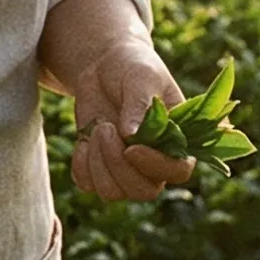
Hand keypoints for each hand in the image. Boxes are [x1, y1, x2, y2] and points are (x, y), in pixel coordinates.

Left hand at [67, 37, 192, 200]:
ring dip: (98, 163)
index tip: (131, 147)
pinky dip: (81, 165)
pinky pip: (88, 185)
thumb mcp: (141, 78)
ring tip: (98, 128)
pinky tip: (84, 139)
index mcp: (176, 141)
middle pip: (143, 191)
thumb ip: (140, 105)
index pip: (177, 171)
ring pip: (113, 193)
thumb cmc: (133, 68)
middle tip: (105, 128)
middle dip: (119, 166)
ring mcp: (126, 169)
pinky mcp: (99, 169)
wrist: (104, 67)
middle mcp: (154, 162)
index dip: (155, 166)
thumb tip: (131, 135)